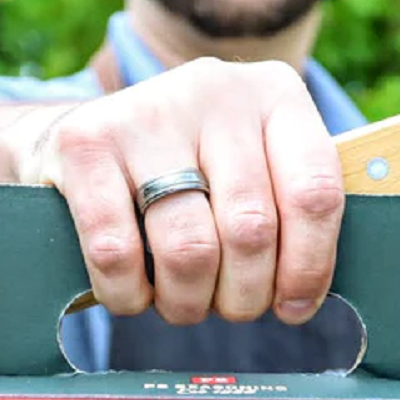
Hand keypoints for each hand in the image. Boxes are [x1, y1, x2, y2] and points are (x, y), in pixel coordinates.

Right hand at [12, 57, 344, 326]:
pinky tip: (133, 292)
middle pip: (250, 232)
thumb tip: (303, 299)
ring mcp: (146, 112)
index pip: (314, 195)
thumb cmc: (192, 175)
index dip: (307, 268)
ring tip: (182, 303)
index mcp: (276, 97)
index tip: (292, 308)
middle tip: (227, 308)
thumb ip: (290, 215)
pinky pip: (116, 252)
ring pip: (189, 250)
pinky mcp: (85, 143)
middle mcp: (216, 91)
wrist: (90, 139)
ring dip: (187, 303)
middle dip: (242, 297)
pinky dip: (127, 295)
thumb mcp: (255, 171)